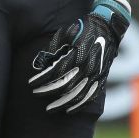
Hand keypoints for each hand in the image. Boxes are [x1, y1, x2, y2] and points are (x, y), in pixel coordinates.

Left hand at [28, 0, 130, 115]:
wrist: (107, 27)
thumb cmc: (82, 28)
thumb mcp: (65, 34)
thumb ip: (52, 49)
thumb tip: (39, 64)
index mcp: (78, 54)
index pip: (55, 72)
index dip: (42, 79)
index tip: (31, 83)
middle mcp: (88, 66)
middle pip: (65, 86)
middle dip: (48, 91)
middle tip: (36, 94)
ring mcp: (96, 74)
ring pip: (77, 95)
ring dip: (62, 103)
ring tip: (49, 109)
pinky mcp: (101, 78)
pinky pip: (90, 96)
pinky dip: (79, 105)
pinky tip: (68, 110)